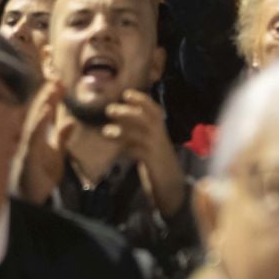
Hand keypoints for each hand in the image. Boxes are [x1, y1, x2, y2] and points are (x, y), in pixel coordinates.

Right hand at [11, 82, 74, 204]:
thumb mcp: (57, 154)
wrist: (31, 200)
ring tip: (51, 90)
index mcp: (39, 136)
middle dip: (47, 95)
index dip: (52, 97)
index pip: (45, 113)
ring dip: (43, 104)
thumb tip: (71, 121)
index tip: (60, 81)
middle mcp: (31, 137)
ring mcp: (27, 146)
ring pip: (34, 121)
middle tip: (56, 78)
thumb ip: (62, 137)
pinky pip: (32, 137)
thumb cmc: (40, 176)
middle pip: (39, 112)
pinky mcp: (27, 156)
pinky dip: (38, 124)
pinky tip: (45, 112)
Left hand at [104, 89, 182, 215]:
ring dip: (124, 131)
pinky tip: (116, 149)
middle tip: (109, 110)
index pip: (154, 110)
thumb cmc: (155, 161)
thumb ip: (135, 130)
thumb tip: (116, 116)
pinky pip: (140, 153)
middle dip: (129, 113)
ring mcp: (159, 150)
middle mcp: (161, 137)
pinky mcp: (154, 163)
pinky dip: (126, 149)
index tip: (127, 94)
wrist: (171, 185)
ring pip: (142, 136)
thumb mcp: (147, 142)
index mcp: (160, 130)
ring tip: (106, 131)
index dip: (142, 101)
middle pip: (148, 119)